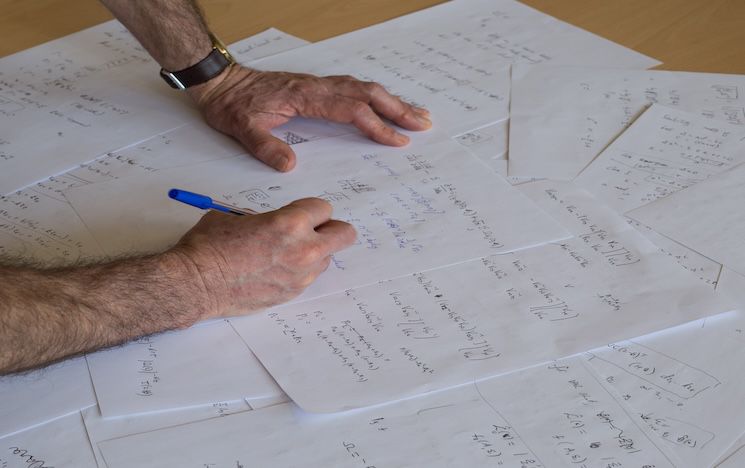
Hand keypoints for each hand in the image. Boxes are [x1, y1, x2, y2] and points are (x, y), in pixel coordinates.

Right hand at [170, 198, 355, 318]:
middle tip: (315, 231)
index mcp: (290, 223)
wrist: (196, 283)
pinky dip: (300, 272)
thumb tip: (275, 223)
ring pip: (327, 258)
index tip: (300, 214)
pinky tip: (276, 270)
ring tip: (286, 253)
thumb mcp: (237, 216)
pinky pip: (309, 277)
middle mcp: (303, 249)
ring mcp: (301, 276)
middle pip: (344, 234)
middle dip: (332, 229)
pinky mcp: (293, 294)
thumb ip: (268, 218)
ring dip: (314, 253)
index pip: (324, 209)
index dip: (310, 210)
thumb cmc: (210, 247)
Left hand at [187, 65, 431, 171]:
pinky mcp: (316, 88)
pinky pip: (353, 88)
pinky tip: (385, 104)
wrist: (220, 82)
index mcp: (305, 96)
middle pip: (367, 93)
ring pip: (363, 88)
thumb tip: (290, 166)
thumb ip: (265, 147)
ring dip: (392, 101)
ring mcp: (318, 85)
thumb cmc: (231, 105)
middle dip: (398, 109)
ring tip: (416, 114)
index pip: (351, 109)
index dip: (376, 125)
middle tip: (424, 124)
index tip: (398, 141)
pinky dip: (375, 97)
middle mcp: (317, 87)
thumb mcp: (241, 129)